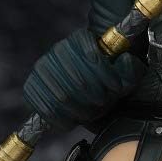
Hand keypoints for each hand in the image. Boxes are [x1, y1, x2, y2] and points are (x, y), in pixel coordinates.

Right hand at [23, 27, 147, 131]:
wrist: (86, 87)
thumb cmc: (108, 79)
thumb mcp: (125, 72)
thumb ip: (130, 68)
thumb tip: (126, 60)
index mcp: (81, 39)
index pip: (92, 55)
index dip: (106, 74)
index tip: (116, 88)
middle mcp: (58, 49)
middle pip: (79, 78)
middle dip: (96, 96)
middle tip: (104, 104)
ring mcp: (42, 68)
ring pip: (63, 95)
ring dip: (82, 110)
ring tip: (92, 113)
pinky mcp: (31, 87)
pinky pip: (45, 107)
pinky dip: (61, 119)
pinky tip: (73, 122)